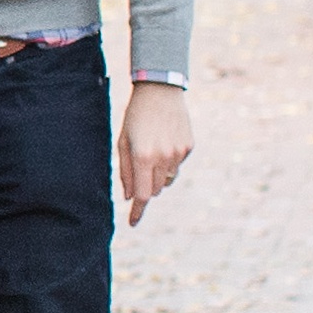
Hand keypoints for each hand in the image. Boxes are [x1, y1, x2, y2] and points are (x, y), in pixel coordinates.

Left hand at [118, 82, 191, 225]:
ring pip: (167, 179)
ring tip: (153, 148)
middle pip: (155, 189)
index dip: (137, 211)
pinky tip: (165, 140)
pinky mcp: (188, 147)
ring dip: (158, 173)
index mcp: (143, 156)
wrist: (160, 90)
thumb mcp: (123, 141)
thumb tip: (129, 196)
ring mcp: (178, 153)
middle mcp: (163, 158)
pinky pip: (177, 165)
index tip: (132, 223)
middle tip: (140, 166)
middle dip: (145, 186)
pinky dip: (169, 161)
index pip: (141, 194)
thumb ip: (124, 171)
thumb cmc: (136, 116)